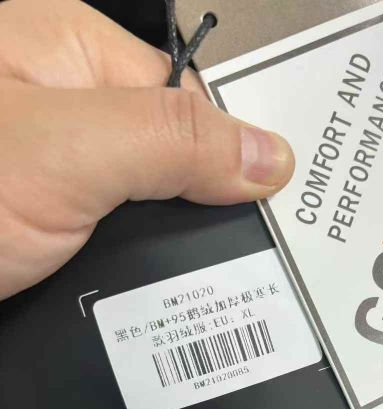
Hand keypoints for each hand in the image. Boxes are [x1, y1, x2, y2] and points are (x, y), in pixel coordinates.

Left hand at [0, 0, 294, 299]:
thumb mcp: (64, 150)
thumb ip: (172, 141)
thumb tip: (267, 156)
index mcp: (71, 57)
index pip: (192, 102)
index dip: (234, 157)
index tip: (276, 209)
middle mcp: (64, 114)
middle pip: (170, 163)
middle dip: (202, 219)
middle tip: (255, 275)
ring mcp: (50, 178)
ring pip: (141, 216)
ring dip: (164, 265)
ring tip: (206, 305)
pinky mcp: (39, 231)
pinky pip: (108, 252)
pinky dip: (130, 286)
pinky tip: (147, 310)